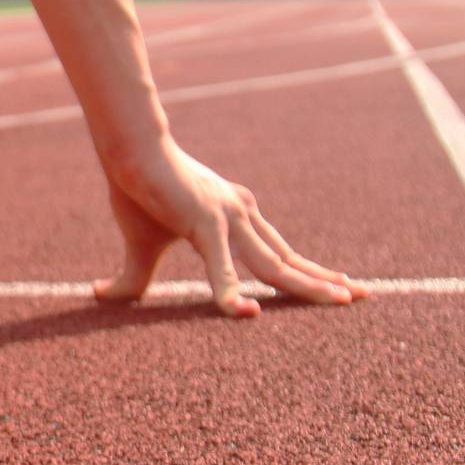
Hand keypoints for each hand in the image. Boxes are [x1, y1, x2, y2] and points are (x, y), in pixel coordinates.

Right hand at [92, 142, 366, 317]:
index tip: (344, 288)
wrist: (125, 149)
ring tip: (341, 302)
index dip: (311, 274)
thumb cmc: (135, 189)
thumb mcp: (139, 245)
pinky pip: (221, 266)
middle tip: (365, 298)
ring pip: (274, 264)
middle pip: (290, 260)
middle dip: (327, 282)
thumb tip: (99, 295)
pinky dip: (231, 293)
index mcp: (236, 217)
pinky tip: (245, 315)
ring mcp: (228, 218)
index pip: (282, 253)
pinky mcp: (204, 221)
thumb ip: (132, 278)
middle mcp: (242, 215)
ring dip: (308, 287)